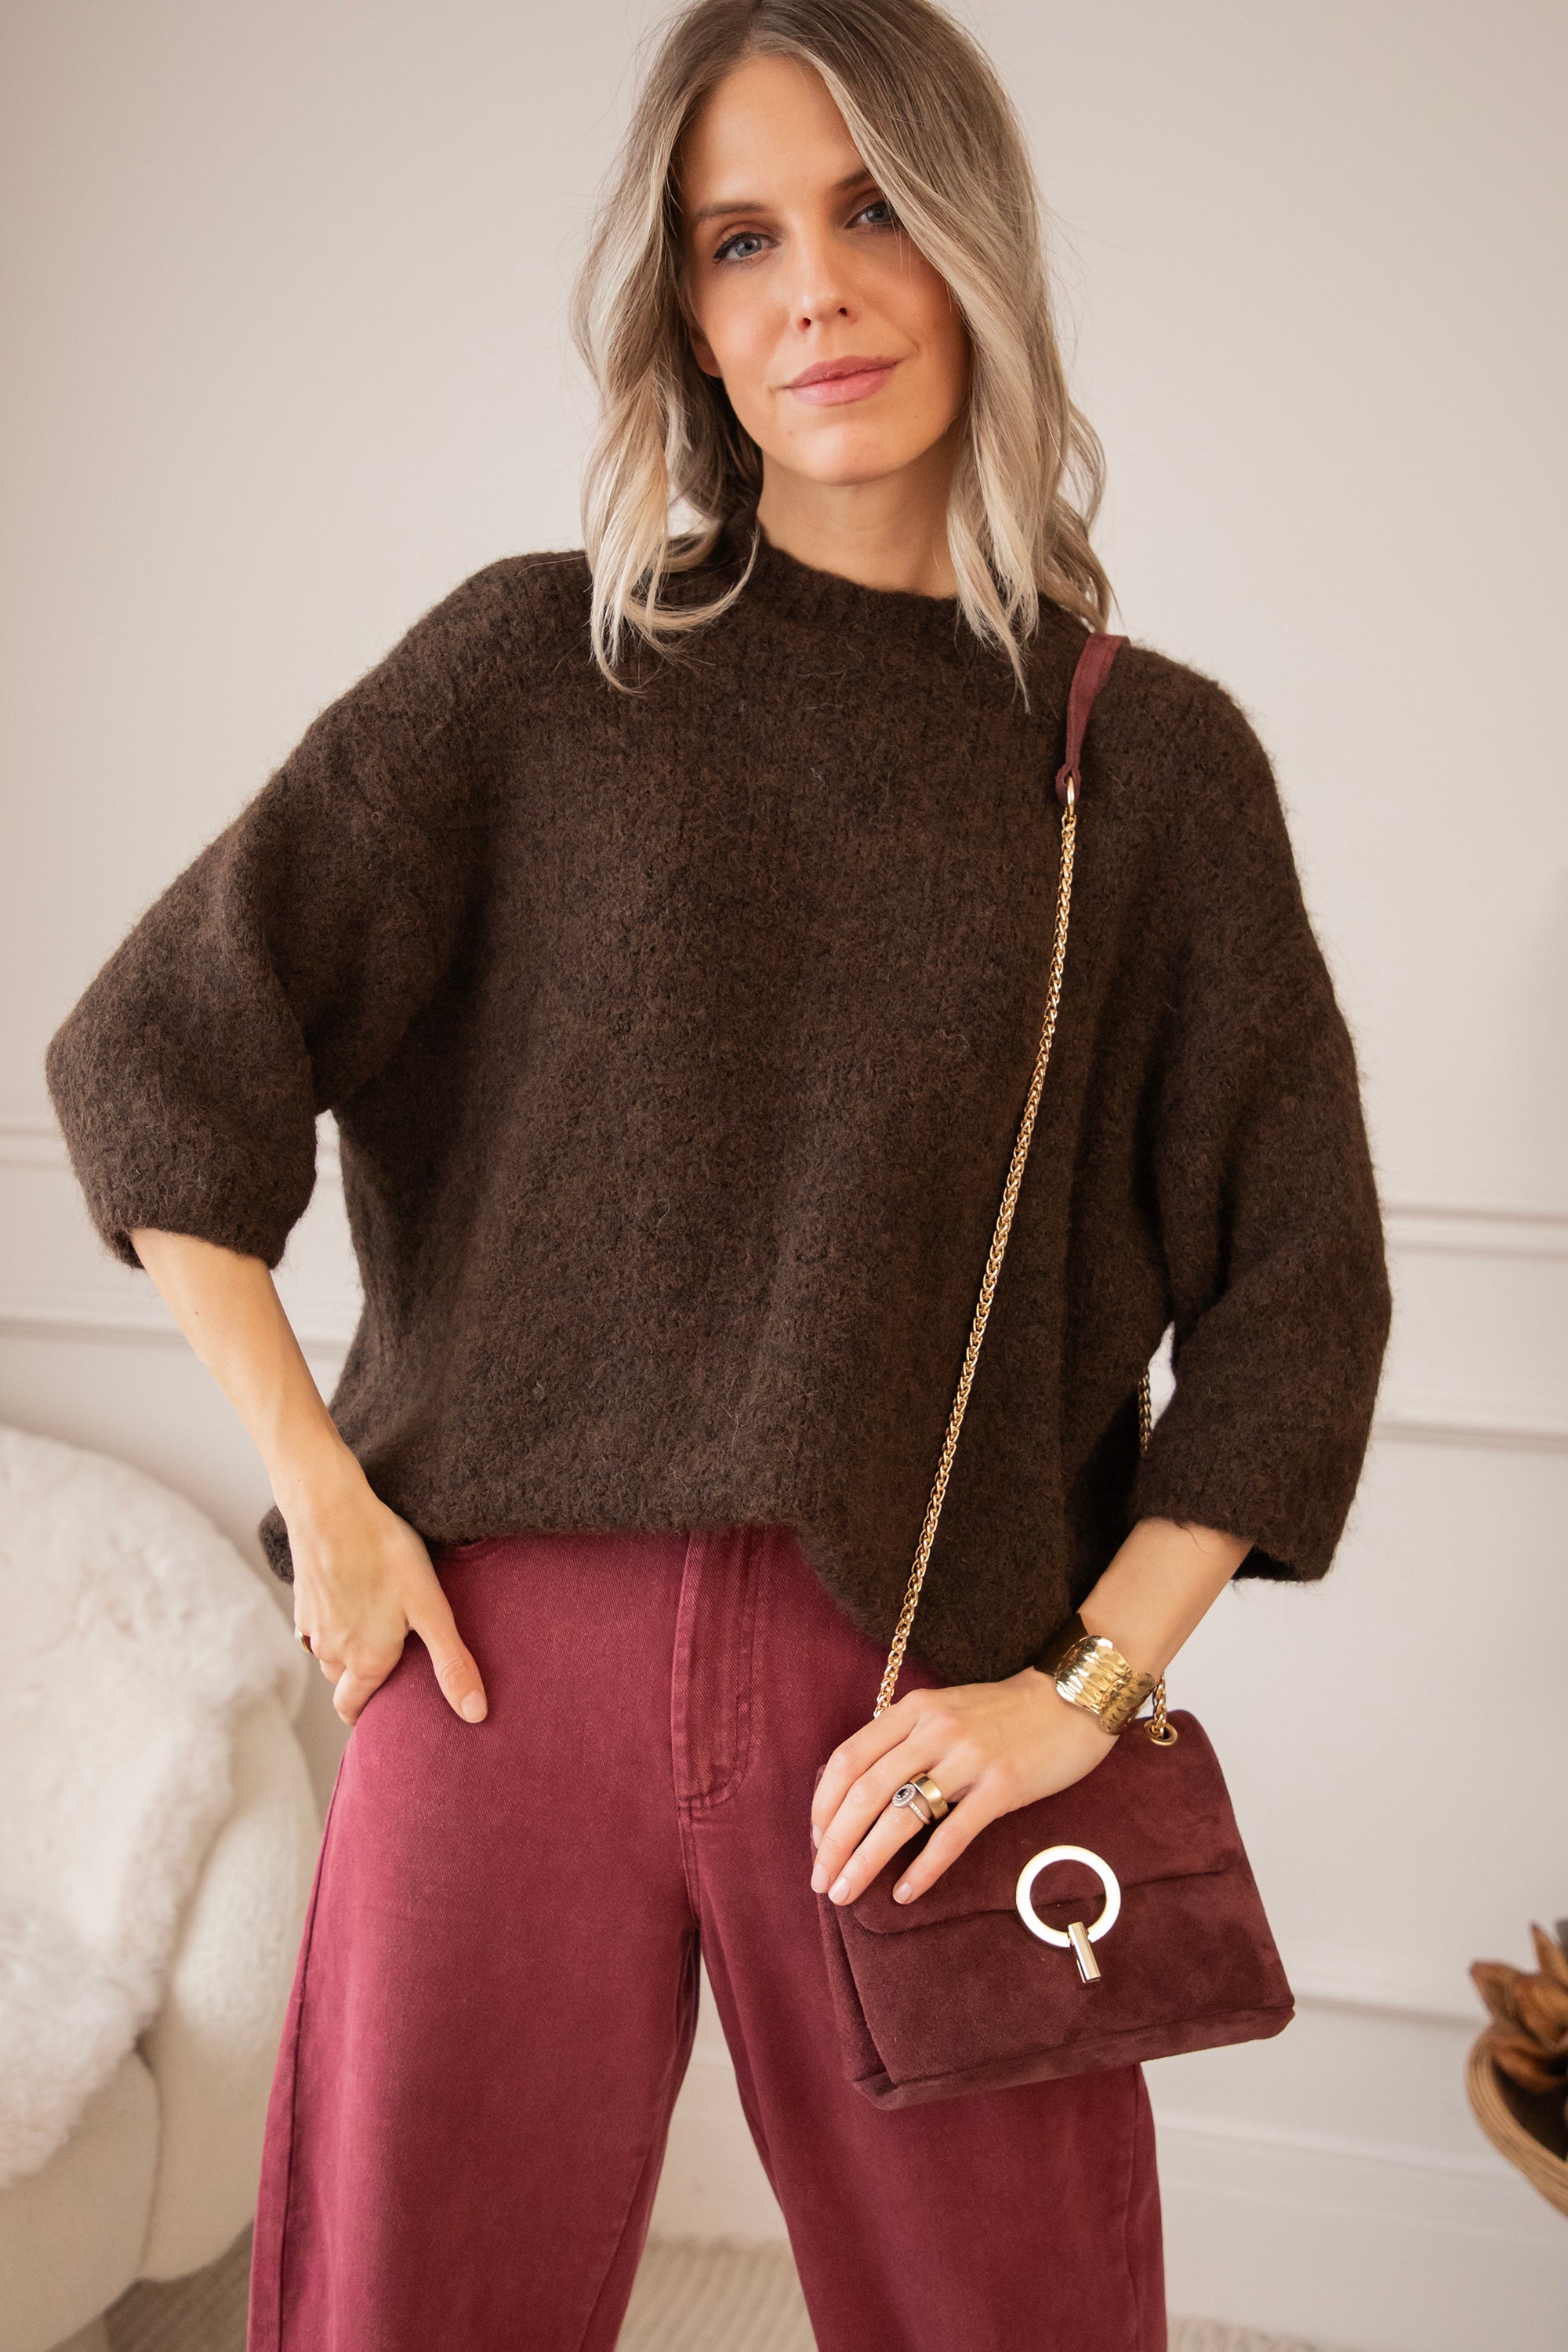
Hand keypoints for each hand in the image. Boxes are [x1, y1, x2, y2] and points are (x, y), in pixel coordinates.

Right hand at [281, 1456, 488, 1729]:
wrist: (329, 1509)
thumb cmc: (385, 1555)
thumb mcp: (430, 1608)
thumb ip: (451, 1663)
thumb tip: (475, 1714)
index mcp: (364, 1661)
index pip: (352, 1709)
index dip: (366, 1715)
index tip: (379, 1714)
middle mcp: (332, 1652)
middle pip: (342, 1683)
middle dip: (360, 1685)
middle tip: (387, 1672)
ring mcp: (311, 1626)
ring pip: (328, 1655)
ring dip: (346, 1653)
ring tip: (375, 1634)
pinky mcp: (301, 1600)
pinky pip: (316, 1626)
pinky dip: (333, 1624)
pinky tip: (352, 1601)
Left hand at [809, 1668, 1115, 1908]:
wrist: (1069, 1700)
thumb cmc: (1003, 1713)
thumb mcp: (944, 1710)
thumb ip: (905, 1741)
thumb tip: (861, 1793)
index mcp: (913, 1710)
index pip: (849, 1759)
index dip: (824, 1803)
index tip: (816, 1839)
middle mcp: (933, 1731)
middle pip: (865, 1792)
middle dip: (834, 1843)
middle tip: (821, 1880)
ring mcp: (968, 1758)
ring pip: (900, 1816)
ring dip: (866, 1861)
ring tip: (846, 1892)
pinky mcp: (1001, 1787)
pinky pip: (952, 1835)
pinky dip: (923, 1869)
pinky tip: (904, 1893)